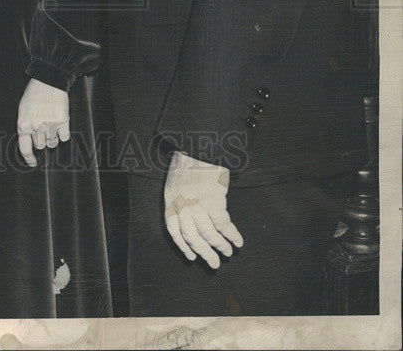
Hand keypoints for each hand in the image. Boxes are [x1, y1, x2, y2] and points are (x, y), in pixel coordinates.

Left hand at [16, 78, 68, 167]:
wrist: (48, 80)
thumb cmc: (34, 94)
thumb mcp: (23, 110)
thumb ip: (25, 126)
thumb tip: (28, 142)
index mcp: (23, 124)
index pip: (24, 148)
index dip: (29, 158)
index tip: (32, 163)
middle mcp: (36, 127)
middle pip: (41, 146)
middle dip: (42, 140)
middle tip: (43, 127)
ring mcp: (50, 125)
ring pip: (53, 143)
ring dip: (53, 136)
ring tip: (51, 121)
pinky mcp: (63, 122)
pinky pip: (64, 137)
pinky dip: (64, 133)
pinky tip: (60, 122)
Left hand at [163, 151, 243, 268]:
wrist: (199, 145)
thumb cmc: (189, 160)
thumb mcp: (175, 180)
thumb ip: (180, 199)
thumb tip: (191, 219)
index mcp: (170, 200)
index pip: (174, 230)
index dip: (184, 245)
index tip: (192, 256)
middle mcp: (182, 205)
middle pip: (193, 237)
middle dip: (205, 253)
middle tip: (214, 264)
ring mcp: (198, 204)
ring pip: (210, 234)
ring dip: (221, 246)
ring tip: (228, 253)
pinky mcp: (214, 201)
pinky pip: (224, 225)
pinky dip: (232, 236)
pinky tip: (238, 242)